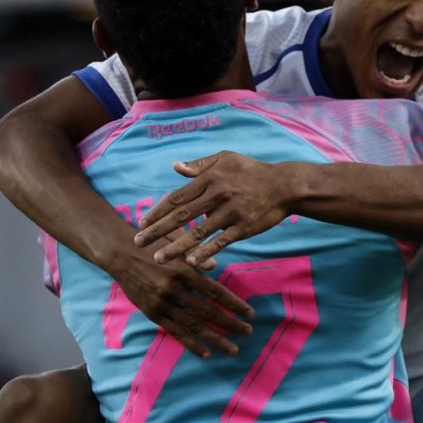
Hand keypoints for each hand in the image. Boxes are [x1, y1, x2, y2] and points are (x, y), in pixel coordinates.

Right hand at [102, 235, 254, 359]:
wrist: (120, 253)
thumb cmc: (153, 244)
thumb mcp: (176, 243)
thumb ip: (196, 254)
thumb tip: (215, 266)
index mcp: (184, 270)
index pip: (215, 292)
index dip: (234, 304)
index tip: (250, 313)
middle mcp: (174, 289)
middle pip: (208, 312)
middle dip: (230, 324)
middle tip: (248, 333)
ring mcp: (162, 303)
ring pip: (193, 326)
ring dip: (215, 339)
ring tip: (233, 349)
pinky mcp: (152, 313)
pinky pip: (174, 332)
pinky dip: (191, 344)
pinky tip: (206, 353)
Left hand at [134, 151, 294, 265]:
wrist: (284, 186)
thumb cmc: (252, 171)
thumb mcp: (225, 160)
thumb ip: (199, 165)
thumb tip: (175, 166)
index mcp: (210, 178)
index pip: (177, 197)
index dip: (158, 210)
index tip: (141, 222)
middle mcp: (217, 194)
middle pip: (181, 215)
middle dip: (157, 230)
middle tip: (138, 242)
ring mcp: (231, 212)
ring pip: (198, 232)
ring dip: (176, 246)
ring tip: (158, 258)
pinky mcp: (243, 227)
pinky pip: (220, 242)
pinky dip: (205, 252)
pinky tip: (191, 262)